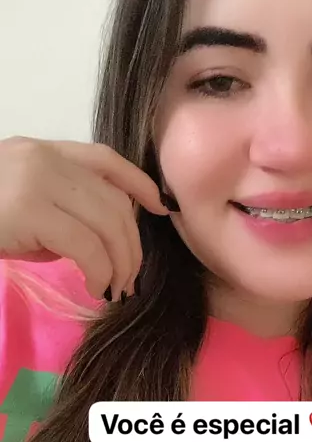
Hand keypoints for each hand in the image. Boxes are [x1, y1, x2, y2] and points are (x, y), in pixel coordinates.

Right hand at [0, 136, 166, 300]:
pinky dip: (100, 272)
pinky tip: (95, 288)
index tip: (161, 207)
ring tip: (115, 289)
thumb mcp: (20, 207)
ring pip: (107, 223)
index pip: (105, 159)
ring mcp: (39, 181)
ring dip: (121, 263)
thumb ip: (60, 213)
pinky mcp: (31, 211)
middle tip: (129, 279)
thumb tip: (93, 246)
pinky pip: (86, 246)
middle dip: (131, 244)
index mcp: (44, 152)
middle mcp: (46, 159)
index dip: (140, 183)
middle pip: (114, 200)